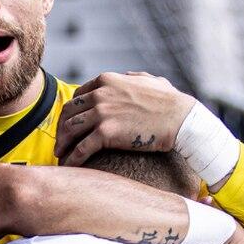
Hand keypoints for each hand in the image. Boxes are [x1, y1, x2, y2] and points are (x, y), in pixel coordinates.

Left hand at [55, 72, 195, 165]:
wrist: (182, 119)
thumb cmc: (171, 102)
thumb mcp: (149, 80)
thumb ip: (132, 77)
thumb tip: (126, 76)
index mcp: (107, 81)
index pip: (78, 96)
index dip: (71, 112)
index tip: (70, 124)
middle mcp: (100, 95)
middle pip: (69, 112)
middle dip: (61, 128)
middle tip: (61, 142)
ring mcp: (101, 113)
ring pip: (69, 130)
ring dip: (62, 144)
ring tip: (61, 155)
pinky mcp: (106, 133)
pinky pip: (80, 148)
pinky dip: (72, 159)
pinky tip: (69, 167)